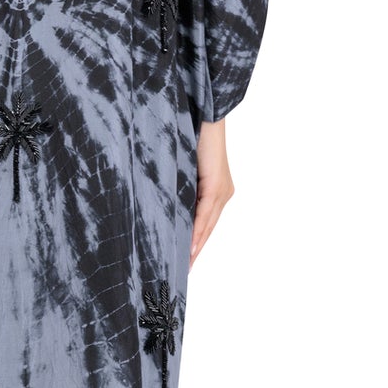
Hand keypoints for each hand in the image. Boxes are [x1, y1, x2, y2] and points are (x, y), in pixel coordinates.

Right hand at [190, 118, 232, 267]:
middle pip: (208, 230)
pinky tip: (190, 247)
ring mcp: (222, 191)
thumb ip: (179, 188)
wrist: (203, 114)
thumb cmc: (190, 136)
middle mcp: (223, 194)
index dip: (195, 244)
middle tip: (183, 272)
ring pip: (208, 226)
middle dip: (195, 252)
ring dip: (196, 248)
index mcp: (216, 191)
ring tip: (185, 266)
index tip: (184, 262)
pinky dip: (197, 231)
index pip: (205, 224)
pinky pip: (205, 214)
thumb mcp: (182, 169)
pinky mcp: (217, 185)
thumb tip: (164, 205)